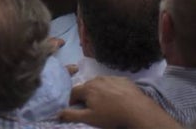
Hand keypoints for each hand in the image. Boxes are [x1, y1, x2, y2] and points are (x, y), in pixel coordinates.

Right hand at [62, 76, 179, 128]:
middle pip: (86, 86)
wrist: (137, 110)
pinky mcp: (123, 79)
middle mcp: (97, 79)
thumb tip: (58, 113)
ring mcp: (111, 77)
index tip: (74, 108)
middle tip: (90, 107)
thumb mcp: (89, 118)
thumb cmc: (111, 115)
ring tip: (104, 103)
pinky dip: (111, 89)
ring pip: (100, 84)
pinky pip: (113, 83)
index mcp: (87, 88)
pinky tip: (117, 98)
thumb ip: (72, 115)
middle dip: (85, 95)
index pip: (73, 92)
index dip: (72, 101)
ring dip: (98, 91)